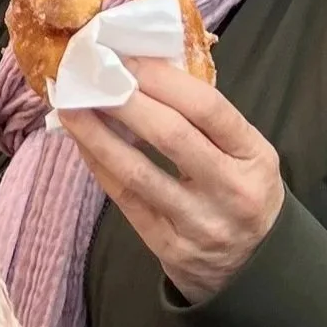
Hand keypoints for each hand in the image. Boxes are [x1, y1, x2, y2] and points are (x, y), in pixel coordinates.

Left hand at [59, 58, 283, 304]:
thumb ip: (207, 120)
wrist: (255, 268)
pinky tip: (82, 142)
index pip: (209, 109)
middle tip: (91, 73)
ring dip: (98, 134)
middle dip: (124, 100)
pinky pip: (126, 200)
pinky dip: (100, 166)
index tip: (127, 58)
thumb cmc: (243, 193)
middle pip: (171, 136)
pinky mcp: (169, 247)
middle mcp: (231, 190)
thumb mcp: (247, 155)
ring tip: (71, 105)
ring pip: (139, 172)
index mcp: (255, 157)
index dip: (163, 79)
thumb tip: (147, 70)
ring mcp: (199, 223)